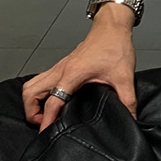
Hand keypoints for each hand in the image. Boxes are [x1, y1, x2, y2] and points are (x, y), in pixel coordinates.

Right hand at [21, 22, 136, 130]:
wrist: (112, 27)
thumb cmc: (115, 46)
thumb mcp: (124, 76)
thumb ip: (127, 100)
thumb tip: (131, 118)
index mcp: (72, 74)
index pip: (52, 102)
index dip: (46, 121)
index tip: (45, 134)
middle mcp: (60, 70)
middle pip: (30, 92)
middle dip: (31, 111)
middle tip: (44, 123)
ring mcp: (59, 67)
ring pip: (32, 85)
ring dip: (32, 101)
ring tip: (45, 114)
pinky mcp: (62, 65)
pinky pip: (41, 80)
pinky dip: (40, 93)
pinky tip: (53, 100)